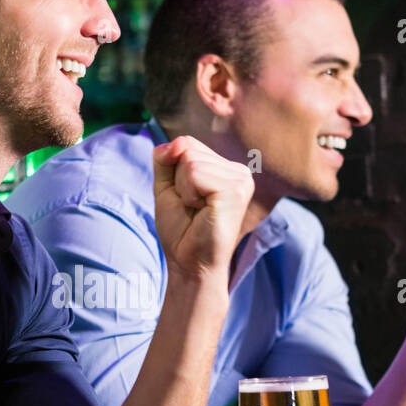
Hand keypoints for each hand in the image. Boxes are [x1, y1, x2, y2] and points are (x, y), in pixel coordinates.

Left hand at [152, 135, 253, 284]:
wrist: (189, 263)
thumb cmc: (181, 230)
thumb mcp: (166, 187)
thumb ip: (166, 159)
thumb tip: (176, 142)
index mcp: (226, 168)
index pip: (187, 143)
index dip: (173, 171)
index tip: (185, 198)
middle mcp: (238, 170)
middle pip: (188, 149)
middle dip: (178, 180)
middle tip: (191, 207)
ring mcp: (240, 179)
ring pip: (190, 161)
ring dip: (183, 190)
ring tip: (197, 210)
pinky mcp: (235, 190)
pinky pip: (195, 174)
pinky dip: (188, 194)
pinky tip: (201, 211)